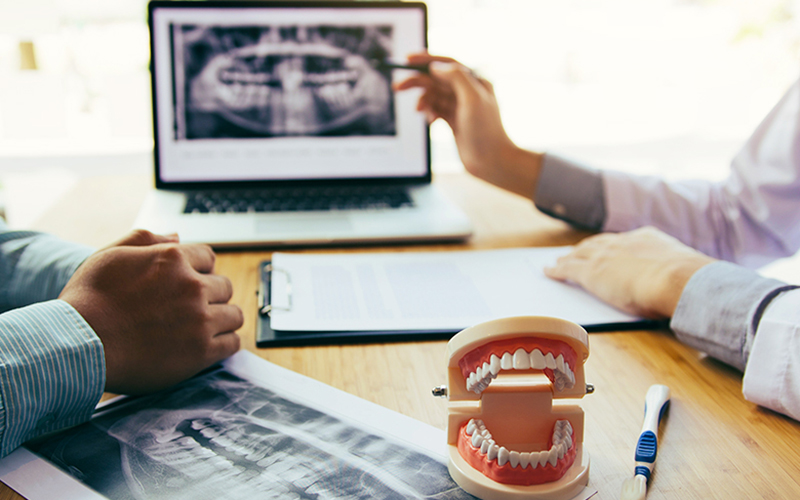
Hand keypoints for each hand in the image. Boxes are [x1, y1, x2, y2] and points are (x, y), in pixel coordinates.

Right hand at [59, 230, 242, 394]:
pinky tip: (209, 345)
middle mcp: (191, 286)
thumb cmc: (87, 301)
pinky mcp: (201, 351)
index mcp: (172, 259)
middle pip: (224, 286)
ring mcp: (199, 319)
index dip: (200, 271)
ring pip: (233, 314)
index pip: (208, 258)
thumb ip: (145, 240)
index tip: (190, 284)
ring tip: (203, 327)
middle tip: (192, 309)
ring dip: (222, 319)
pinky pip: (232, 343)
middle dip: (211, 295)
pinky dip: (224, 343)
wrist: (78, 346)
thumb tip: (177, 236)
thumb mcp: (110, 256)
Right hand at [393, 52, 542, 197]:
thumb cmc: (486, 132)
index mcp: (475, 80)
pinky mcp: (454, 120)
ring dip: (423, 100)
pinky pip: (435, 109)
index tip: (407, 60)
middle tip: (397, 87)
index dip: (426, 60)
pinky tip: (430, 121)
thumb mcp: (473, 99)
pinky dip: (429, 112)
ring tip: (419, 111)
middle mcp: (468, 91)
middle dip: (417, 81)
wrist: (492, 161)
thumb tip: (436, 67)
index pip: (447, 63)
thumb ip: (456, 78)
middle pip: (436, 79)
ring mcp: (460, 106)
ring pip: (434, 95)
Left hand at [544, 227, 715, 318]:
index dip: (610, 244)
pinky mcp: (590, 273)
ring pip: (579, 254)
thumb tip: (682, 280)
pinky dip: (557, 270)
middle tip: (575, 252)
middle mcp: (622, 243)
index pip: (623, 240)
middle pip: (597, 244)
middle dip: (586, 248)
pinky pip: (567, 269)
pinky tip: (549, 272)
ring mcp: (604, 256)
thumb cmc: (685, 281)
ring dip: (569, 257)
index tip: (606, 246)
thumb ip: (673, 272)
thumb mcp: (681, 270)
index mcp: (645, 238)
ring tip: (560, 261)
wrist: (675, 279)